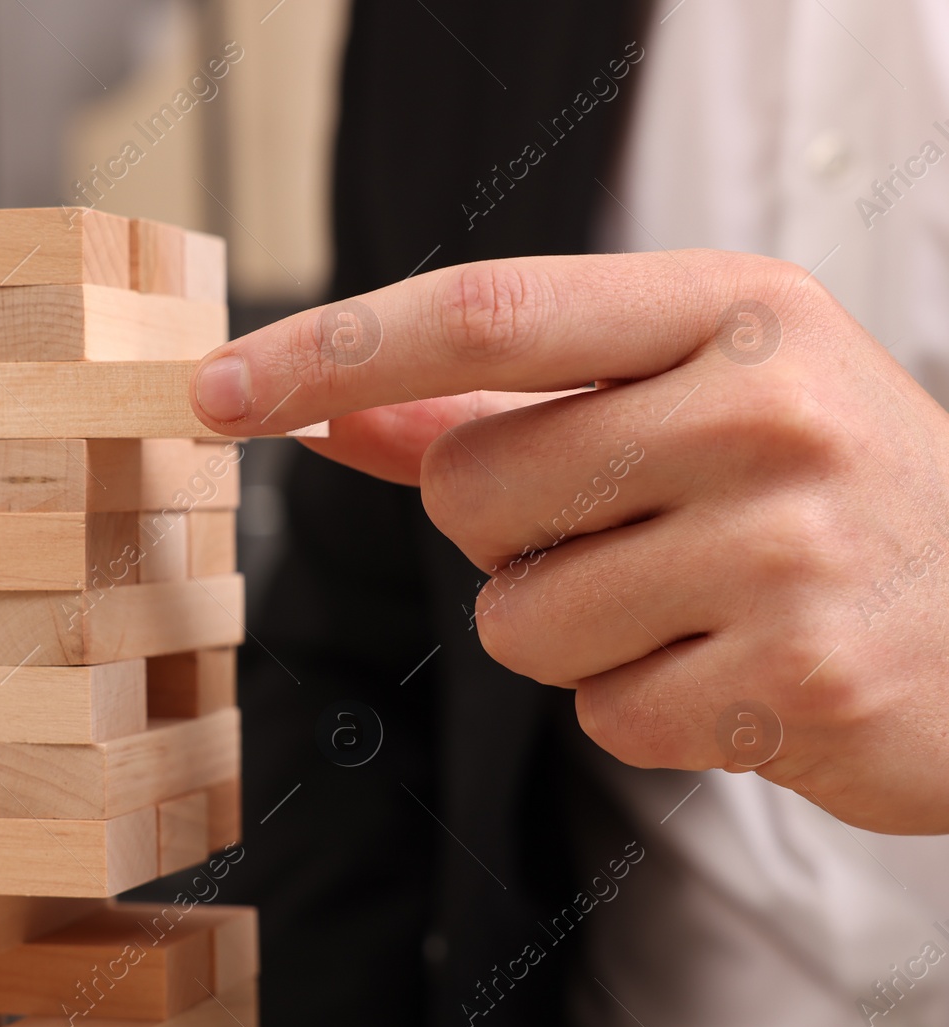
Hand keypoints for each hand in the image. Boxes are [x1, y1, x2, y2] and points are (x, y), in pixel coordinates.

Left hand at [191, 250, 948, 833]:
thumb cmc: (818, 490)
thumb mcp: (686, 397)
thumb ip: (496, 403)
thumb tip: (327, 409)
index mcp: (727, 309)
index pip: (482, 311)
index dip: (328, 350)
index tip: (213, 388)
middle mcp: (762, 409)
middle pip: (469, 488)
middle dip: (506, 533)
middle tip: (635, 529)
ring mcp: (787, 548)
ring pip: (515, 619)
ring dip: (570, 631)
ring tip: (695, 602)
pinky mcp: (796, 681)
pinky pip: (601, 715)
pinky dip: (643, 706)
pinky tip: (738, 669)